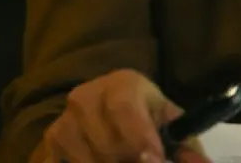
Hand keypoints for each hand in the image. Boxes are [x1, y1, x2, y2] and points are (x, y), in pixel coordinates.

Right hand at [36, 69, 209, 162]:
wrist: (113, 106)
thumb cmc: (147, 116)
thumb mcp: (171, 125)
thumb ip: (187, 148)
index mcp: (121, 85)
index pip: (123, 109)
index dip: (139, 138)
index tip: (154, 159)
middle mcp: (86, 96)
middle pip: (106, 143)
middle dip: (128, 160)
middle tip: (145, 161)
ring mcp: (66, 118)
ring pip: (85, 157)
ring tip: (124, 159)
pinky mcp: (53, 139)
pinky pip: (63, 161)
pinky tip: (100, 160)